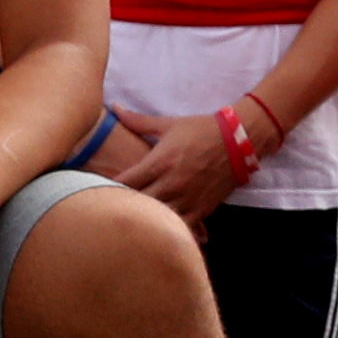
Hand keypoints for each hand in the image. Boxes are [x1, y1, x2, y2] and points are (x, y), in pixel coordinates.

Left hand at [118, 106, 238, 222]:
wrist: (239, 140)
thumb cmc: (201, 130)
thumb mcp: (168, 124)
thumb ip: (138, 121)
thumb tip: (113, 107)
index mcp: (159, 162)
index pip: (124, 182)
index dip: (107, 187)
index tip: (99, 189)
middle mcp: (170, 184)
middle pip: (136, 204)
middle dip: (122, 206)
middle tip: (110, 208)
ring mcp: (186, 199)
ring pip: (156, 219)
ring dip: (144, 219)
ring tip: (131, 221)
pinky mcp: (201, 210)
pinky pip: (180, 228)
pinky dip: (168, 229)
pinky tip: (159, 231)